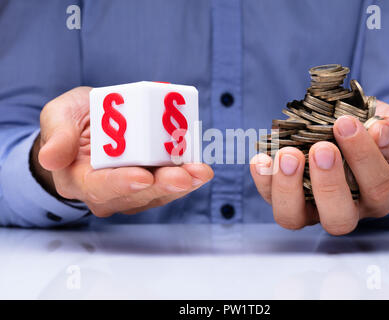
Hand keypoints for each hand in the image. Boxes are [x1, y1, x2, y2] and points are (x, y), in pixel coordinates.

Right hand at [34, 87, 212, 216]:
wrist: (92, 126)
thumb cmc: (73, 123)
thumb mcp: (58, 117)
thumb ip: (57, 135)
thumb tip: (50, 158)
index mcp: (79, 179)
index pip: (99, 187)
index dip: (122, 183)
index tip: (143, 176)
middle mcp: (108, 191)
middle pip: (137, 194)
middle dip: (163, 185)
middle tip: (185, 176)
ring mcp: (133, 189)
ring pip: (159, 192)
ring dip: (183, 184)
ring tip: (200, 172)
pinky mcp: (152, 181)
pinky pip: (171, 183)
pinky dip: (187, 175)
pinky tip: (200, 168)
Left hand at [250, 100, 388, 234]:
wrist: (342, 126)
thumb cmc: (369, 131)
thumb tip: (381, 133)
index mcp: (378, 195)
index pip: (376, 187)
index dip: (362, 156)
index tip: (346, 123)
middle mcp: (345, 210)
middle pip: (338, 219)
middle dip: (328, 184)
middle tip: (321, 148)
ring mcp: (310, 208)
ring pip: (294, 218)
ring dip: (287, 187)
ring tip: (289, 154)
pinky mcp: (284, 198)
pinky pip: (268, 198)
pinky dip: (262, 179)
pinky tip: (261, 158)